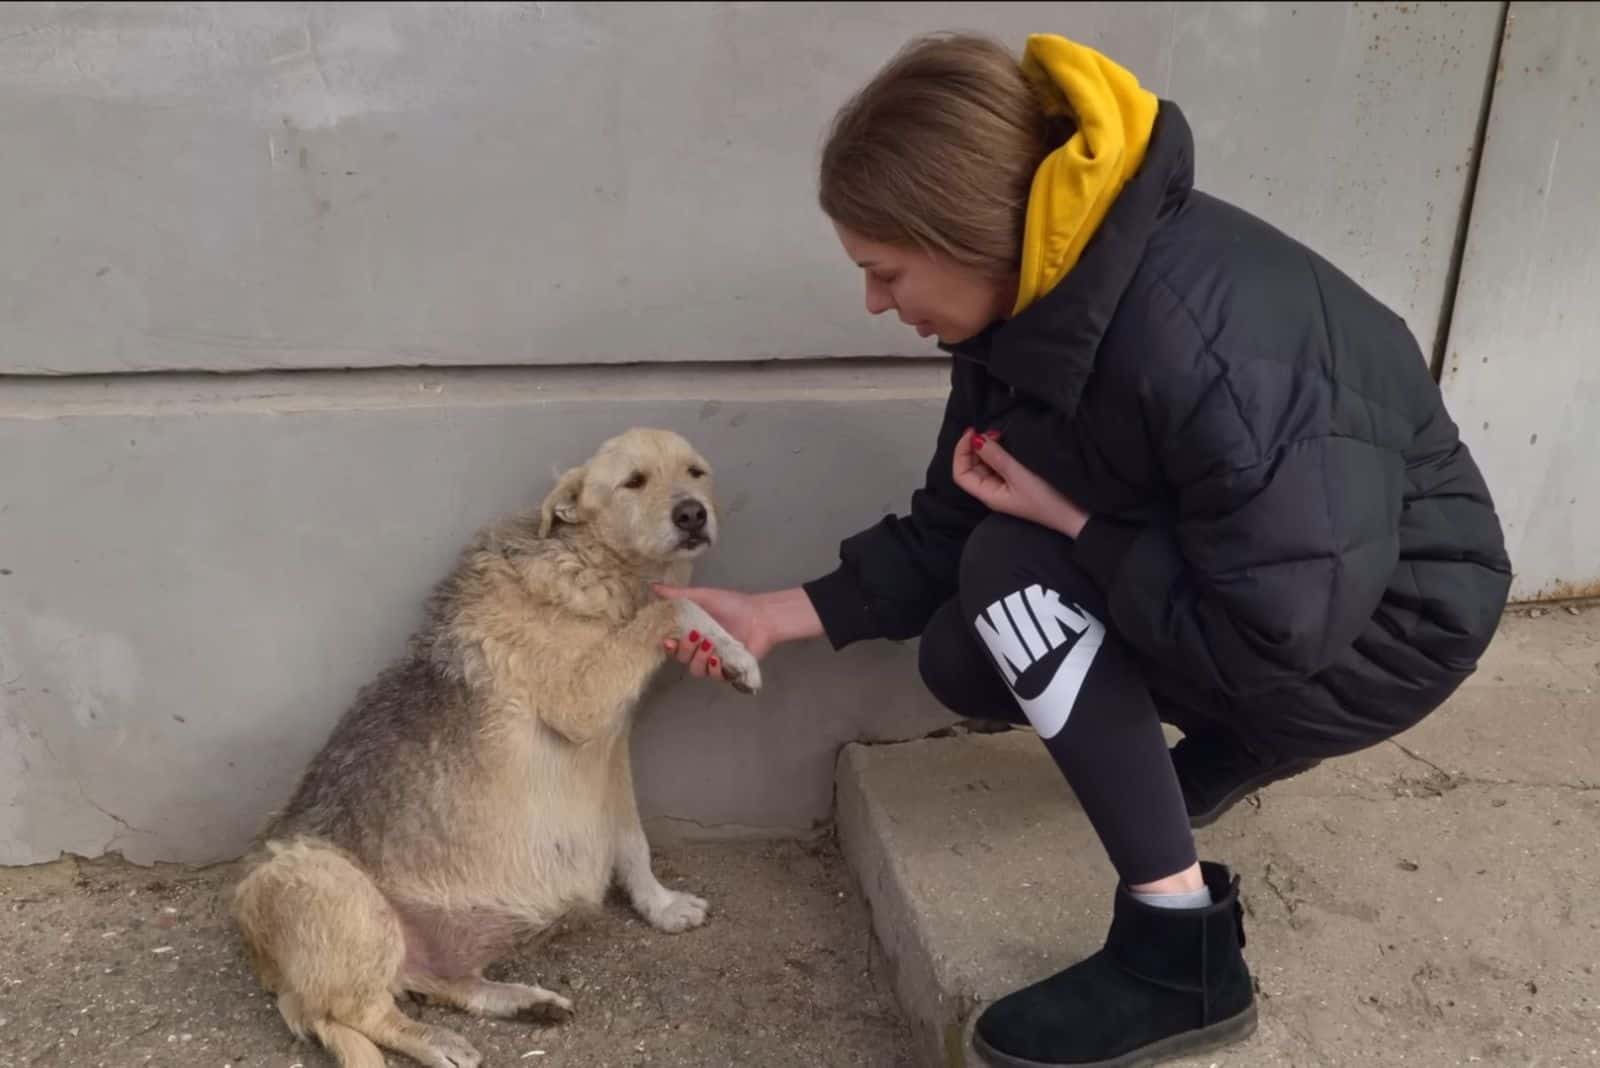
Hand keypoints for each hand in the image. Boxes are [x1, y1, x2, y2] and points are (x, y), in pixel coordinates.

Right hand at [653, 585, 821, 688]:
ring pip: (697, 670)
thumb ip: (677, 595)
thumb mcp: (702, 596)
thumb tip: (652, 586)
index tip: (668, 640)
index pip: (672, 646)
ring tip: (710, 644)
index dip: (668, 646)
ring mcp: (714, 661)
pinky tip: (719, 657)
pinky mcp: (729, 671)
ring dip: (700, 658)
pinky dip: (715, 668)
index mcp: (691, 634)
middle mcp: (700, 650)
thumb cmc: (732, 605)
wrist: (760, 615)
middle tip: (696, 635)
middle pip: (682, 659)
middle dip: (685, 649)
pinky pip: (716, 677)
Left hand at [952, 429, 1089, 537]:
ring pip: (985, 465)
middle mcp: (993, 491)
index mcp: (988, 494)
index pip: (961, 474)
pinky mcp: (1018, 482)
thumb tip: (976, 440)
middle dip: (975, 447)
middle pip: (971, 468)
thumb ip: (997, 457)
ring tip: (1000, 434)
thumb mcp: (1020, 475)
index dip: (961, 452)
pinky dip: (1000, 451)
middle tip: (991, 431)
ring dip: (988, 448)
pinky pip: (1000, 465)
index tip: (973, 433)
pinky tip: (1008, 442)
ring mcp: (1005, 487)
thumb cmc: (1048, 499)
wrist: (1076, 515)